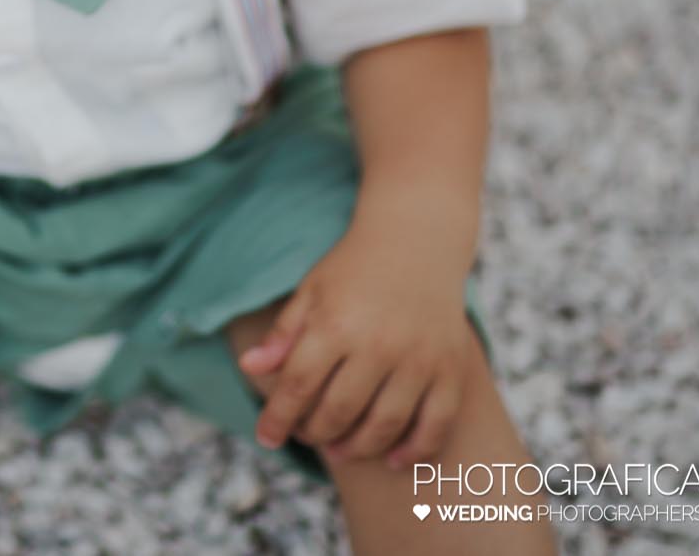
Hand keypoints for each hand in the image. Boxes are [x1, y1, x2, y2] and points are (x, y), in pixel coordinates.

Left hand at [237, 219, 477, 468]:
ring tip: (339, 450)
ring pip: (384, 425)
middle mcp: (378, 344)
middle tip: (307, 436)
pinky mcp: (450, 367)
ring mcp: (418, 358)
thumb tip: (249, 369)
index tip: (266, 439)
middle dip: (315, 433)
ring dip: (357, 448)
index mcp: (335, 323)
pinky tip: (393, 459)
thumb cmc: (354, 268)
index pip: (298, 385)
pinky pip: (436, 423)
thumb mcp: (310, 291)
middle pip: (338, 411)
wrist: (417, 239)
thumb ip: (283, 334)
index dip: (277, 418)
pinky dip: (415, 450)